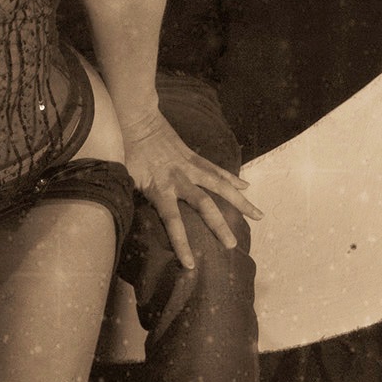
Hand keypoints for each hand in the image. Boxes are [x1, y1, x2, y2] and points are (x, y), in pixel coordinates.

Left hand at [121, 114, 261, 269]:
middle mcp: (179, 179)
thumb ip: (130, 197)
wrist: (136, 118)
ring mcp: (190, 167)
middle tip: (232, 245)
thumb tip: (125, 217)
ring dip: (240, 201)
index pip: (173, 221)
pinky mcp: (194, 157)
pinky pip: (216, 169)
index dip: (182, 243)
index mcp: (160, 188)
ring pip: (220, 186)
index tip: (191, 264)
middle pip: (204, 205)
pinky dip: (231, 178)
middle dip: (219, 226)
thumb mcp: (123, 177)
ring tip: (258, 215)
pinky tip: (246, 187)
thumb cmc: (125, 149)